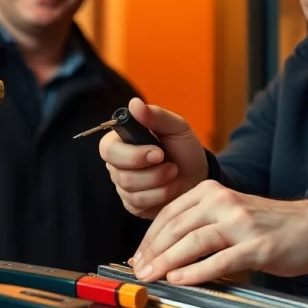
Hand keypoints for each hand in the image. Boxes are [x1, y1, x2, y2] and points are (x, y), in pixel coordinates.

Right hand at [99, 98, 207, 218]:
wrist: (199, 177)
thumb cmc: (185, 150)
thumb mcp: (177, 128)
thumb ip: (156, 116)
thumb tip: (134, 103)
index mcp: (122, 141)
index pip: (108, 149)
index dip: (132, 154)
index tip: (158, 153)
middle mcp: (117, 164)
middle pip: (118, 173)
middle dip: (150, 172)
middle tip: (172, 166)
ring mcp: (123, 187)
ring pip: (130, 190)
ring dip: (159, 182)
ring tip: (174, 174)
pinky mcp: (132, 205)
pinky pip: (138, 204)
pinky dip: (160, 196)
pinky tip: (170, 188)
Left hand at [128, 181, 307, 284]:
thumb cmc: (269, 225)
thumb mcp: (229, 213)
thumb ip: (200, 224)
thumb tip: (164, 251)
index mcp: (212, 191)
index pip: (169, 214)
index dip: (148, 238)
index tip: (137, 258)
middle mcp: (224, 202)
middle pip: (176, 227)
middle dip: (153, 252)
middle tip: (138, 272)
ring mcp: (241, 223)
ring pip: (193, 241)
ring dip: (167, 262)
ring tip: (152, 276)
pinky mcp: (257, 246)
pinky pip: (220, 260)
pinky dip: (196, 272)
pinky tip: (181, 280)